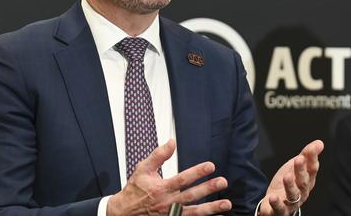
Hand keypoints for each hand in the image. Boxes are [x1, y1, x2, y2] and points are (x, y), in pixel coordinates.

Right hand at [107, 139, 231, 215]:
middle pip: (191, 196)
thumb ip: (158, 155)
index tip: (210, 166)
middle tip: (222, 182)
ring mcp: (170, 214)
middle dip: (208, 189)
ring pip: (194, 212)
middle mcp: (167, 202)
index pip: (182, 179)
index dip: (197, 172)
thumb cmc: (135, 189)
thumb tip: (172, 142)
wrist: (124, 212)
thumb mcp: (143, 169)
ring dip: (211, 208)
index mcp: (161, 188)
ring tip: (226, 203)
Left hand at [259, 140, 323, 215]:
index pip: (312, 169)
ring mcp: (292, 203)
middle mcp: (302, 193)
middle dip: (301, 170)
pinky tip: (273, 197)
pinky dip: (277, 204)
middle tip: (299, 159)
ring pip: (293, 195)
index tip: (311, 148)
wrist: (274, 203)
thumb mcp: (295, 167)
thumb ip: (306, 155)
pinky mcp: (280, 211)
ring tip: (287, 176)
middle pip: (303, 182)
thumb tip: (320, 142)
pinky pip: (279, 209)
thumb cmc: (288, 184)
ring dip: (290, 185)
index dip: (312, 159)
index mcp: (307, 181)